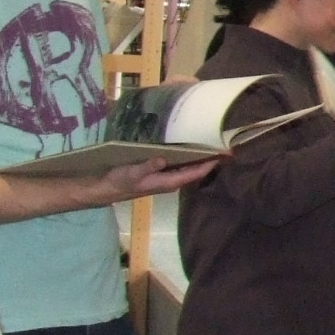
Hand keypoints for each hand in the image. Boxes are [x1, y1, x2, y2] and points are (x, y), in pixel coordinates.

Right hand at [95, 156, 220, 201]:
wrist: (108, 189)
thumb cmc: (121, 181)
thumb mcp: (133, 173)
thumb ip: (148, 166)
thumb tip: (162, 160)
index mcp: (169, 182)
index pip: (195, 173)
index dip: (210, 164)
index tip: (225, 155)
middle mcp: (172, 181)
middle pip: (196, 171)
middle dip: (210, 160)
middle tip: (227, 147)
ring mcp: (167, 178)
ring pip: (189, 168)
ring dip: (201, 159)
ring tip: (215, 145)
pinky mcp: (161, 174)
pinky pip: (181, 166)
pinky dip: (189, 158)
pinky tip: (193, 149)